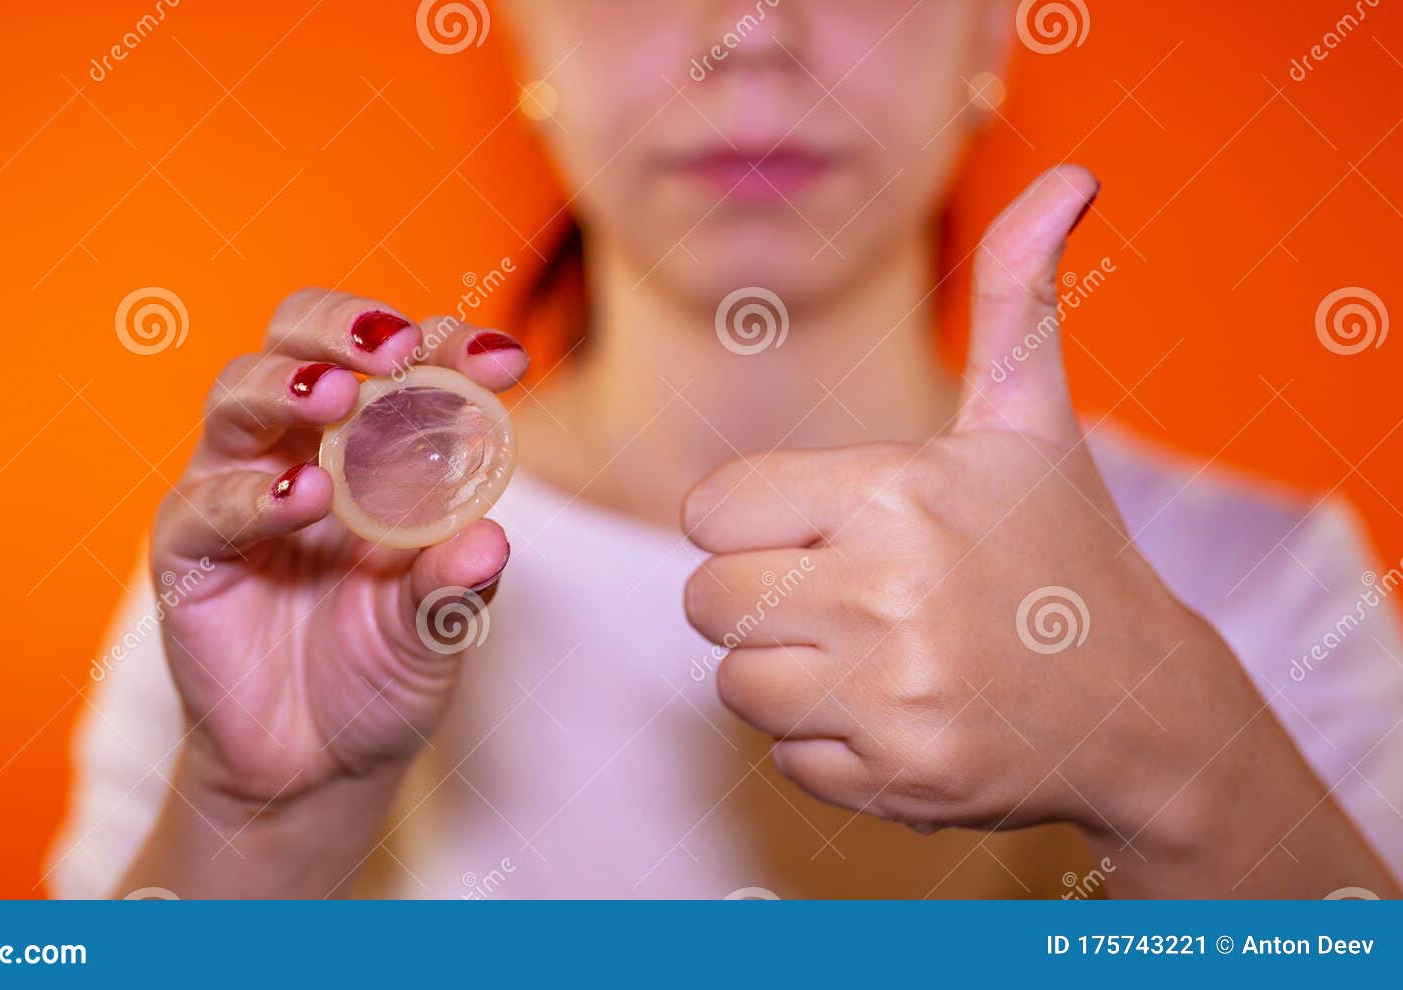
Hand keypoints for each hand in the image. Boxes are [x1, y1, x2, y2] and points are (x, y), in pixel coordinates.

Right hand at [152, 290, 525, 805]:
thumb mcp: (439, 630)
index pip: (401, 361)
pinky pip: (204, 506)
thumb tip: (491, 539)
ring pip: (237, 396)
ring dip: (288, 385)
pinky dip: (252, 495)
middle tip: (394, 348)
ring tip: (336, 400)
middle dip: (344, 327)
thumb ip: (460, 584)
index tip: (505, 360)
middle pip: (297, 339)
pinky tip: (303, 497)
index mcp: (373, 444)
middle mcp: (300, 448)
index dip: (448, 345)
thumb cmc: (384, 672)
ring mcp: (237, 492)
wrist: (318, 769)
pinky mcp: (188, 553)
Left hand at [682, 166, 1396, 893]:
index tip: (807, 529)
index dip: (747, 522)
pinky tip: (896, 710)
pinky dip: (825, 742)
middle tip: (836, 595)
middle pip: (709, 599)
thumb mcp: (1032, 421)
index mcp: (897, 491)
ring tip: (868, 653)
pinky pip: (785, 756)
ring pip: (736, 682)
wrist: (1146, 701)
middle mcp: (892, 592)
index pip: (709, 512)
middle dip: (755, 596)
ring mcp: (898, 692)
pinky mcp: (904, 775)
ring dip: (784, 671)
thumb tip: (1070, 181)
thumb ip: (1017, 297)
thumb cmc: (1063, 549)